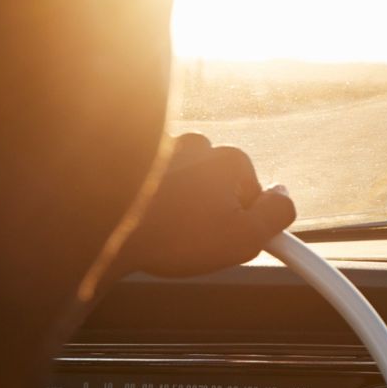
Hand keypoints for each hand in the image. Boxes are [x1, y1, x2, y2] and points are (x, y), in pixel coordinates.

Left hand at [107, 134, 295, 280]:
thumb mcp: (243, 239)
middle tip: (197, 241)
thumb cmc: (172, 236)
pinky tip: (148, 219)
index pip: (257, 196)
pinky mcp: (135, 158)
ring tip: (167, 232)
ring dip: (184, 204)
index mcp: (231, 161)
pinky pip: (160, 180)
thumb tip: (286, 198)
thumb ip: (278, 215)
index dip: (249, 224)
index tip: (234, 242)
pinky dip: (157, 197)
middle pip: (222, 186)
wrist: (100, 229)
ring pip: (190, 182)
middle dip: (214, 211)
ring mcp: (165, 149)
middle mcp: (199, 145)